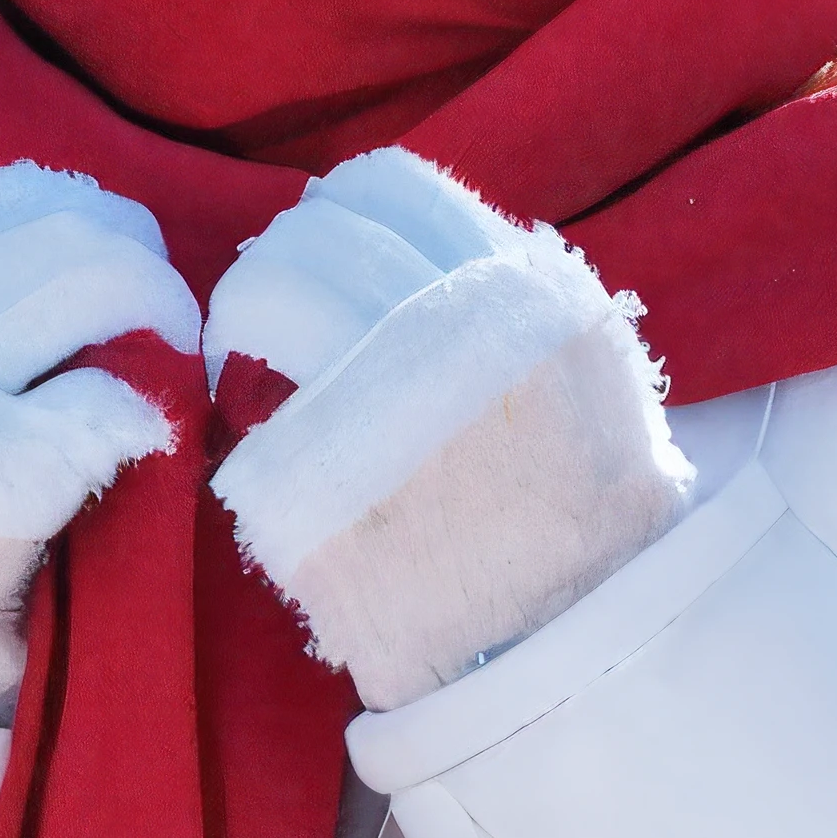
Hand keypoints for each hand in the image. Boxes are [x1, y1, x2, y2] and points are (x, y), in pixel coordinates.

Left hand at [207, 148, 690, 707]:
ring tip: (245, 351)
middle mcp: (443, 338)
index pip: (393, 190)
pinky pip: (249, 424)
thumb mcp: (593, 375)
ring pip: (264, 301)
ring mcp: (372, 413)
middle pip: (312, 238)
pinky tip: (270, 454)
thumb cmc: (589, 517)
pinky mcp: (309, 496)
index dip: (344, 213)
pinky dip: (250, 429)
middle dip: (283, 261)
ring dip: (243, 315)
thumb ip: (527, 299)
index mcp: (518, 299)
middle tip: (275, 303)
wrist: (573, 647)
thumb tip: (446, 243)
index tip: (332, 249)